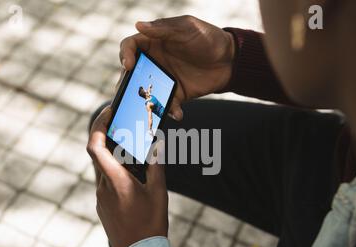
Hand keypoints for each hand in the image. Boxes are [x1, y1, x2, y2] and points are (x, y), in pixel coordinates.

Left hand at [87, 106, 167, 246]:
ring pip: (104, 168)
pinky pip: (106, 182)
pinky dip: (116, 173)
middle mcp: (103, 187)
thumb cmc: (150, 224)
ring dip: (117, 159)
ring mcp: (100, 197)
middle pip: (100, 154)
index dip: (98, 126)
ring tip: (137, 159)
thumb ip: (156, 165)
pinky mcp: (102, 206)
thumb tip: (156, 144)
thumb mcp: (158, 192)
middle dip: (110, 138)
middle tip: (126, 128)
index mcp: (116, 180)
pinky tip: (134, 180)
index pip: (95, 146)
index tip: (109, 113)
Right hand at [120, 15, 234, 120]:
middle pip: (132, 73)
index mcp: (153, 42)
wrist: (230, 61)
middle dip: (128, 83)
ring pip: (146, 92)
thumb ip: (164, 28)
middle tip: (129, 91)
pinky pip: (167, 105)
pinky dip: (170, 111)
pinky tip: (178, 113)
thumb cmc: (208, 38)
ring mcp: (164, 79)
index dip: (125, 54)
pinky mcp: (176, 94)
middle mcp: (154, 61)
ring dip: (145, 102)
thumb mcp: (188, 28)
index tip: (129, 65)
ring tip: (150, 108)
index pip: (130, 46)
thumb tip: (138, 25)